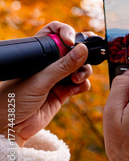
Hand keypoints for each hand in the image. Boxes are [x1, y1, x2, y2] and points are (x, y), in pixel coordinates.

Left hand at [0, 22, 92, 146]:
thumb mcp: (40, 80)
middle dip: (82, 54)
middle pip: (73, 50)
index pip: (56, 33)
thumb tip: (83, 49)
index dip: (66, 33)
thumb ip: (63, 66)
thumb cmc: (14, 99)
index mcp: (39, 54)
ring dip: (83, 72)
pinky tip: (75, 90)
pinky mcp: (64, 92)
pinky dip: (82, 85)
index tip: (72, 42)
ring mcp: (57, 78)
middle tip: (84, 59)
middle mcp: (49, 64)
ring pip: (80, 67)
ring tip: (76, 80)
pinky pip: (81, 84)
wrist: (10, 127)